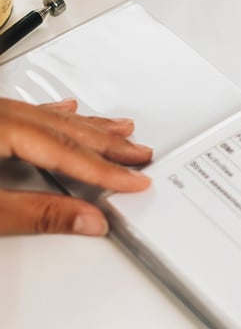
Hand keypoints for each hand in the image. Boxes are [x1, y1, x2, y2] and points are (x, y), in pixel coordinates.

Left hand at [0, 98, 151, 236]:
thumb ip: (37, 214)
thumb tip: (86, 219)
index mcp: (1, 130)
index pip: (65, 151)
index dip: (103, 169)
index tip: (133, 180)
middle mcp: (0, 116)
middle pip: (64, 130)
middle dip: (107, 144)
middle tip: (139, 154)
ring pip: (51, 117)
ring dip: (88, 127)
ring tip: (120, 130)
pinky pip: (30, 112)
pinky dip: (55, 115)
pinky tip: (68, 110)